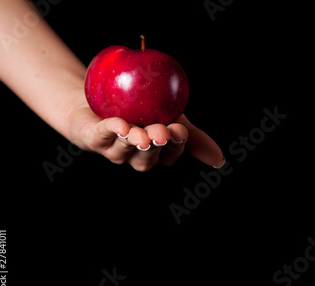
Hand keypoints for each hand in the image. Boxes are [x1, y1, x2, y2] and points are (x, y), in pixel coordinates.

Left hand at [70, 105, 224, 171]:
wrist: (102, 96)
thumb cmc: (143, 110)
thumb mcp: (173, 118)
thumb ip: (195, 137)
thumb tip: (220, 161)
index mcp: (157, 154)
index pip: (170, 154)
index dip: (176, 145)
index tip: (180, 129)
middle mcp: (135, 156)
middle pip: (147, 159)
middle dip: (154, 147)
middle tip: (161, 133)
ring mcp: (114, 150)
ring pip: (124, 151)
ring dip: (132, 142)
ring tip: (139, 133)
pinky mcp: (93, 139)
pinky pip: (102, 136)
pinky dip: (111, 131)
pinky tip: (120, 124)